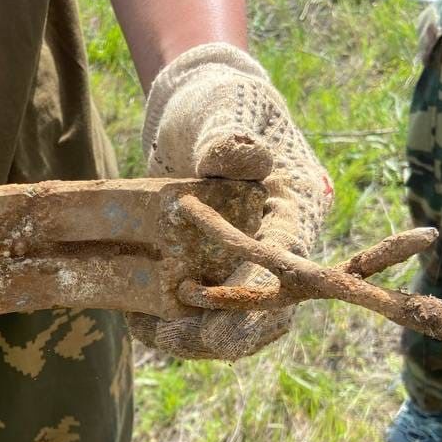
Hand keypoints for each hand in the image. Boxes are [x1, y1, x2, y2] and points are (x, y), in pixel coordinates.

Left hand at [131, 42, 333, 359]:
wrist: (202, 107)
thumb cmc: (222, 103)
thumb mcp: (228, 111)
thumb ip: (232, 138)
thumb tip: (244, 159)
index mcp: (296, 208)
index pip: (286, 262)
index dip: (249, 291)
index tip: (195, 296)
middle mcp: (283, 245)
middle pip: (272, 310)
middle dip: (225, 333)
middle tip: (170, 335)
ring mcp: (255, 262)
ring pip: (245, 323)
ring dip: (201, 338)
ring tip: (149, 334)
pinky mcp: (226, 270)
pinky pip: (217, 315)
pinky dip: (186, 326)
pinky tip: (145, 325)